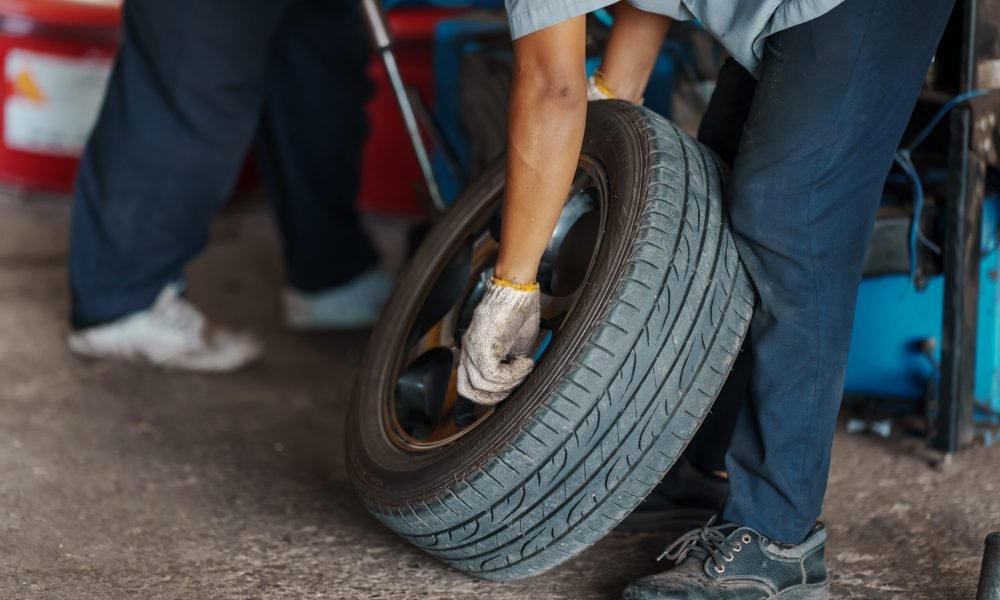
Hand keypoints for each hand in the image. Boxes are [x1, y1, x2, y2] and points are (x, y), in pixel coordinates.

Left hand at [457, 278, 540, 404]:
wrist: (517, 289)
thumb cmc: (518, 312)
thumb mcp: (514, 346)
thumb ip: (508, 365)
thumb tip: (516, 384)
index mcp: (472, 351)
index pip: (469, 385)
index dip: (489, 393)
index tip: (511, 387)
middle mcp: (467, 351)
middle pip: (468, 390)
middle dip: (494, 396)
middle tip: (515, 384)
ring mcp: (472, 348)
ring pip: (482, 385)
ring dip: (509, 383)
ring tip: (524, 368)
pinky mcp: (481, 345)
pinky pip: (493, 375)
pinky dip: (513, 375)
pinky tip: (525, 363)